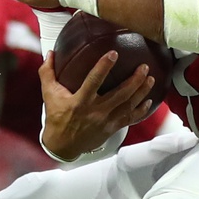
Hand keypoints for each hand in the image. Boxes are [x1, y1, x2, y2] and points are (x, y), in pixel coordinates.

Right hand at [38, 52, 154, 160]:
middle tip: (143, 66)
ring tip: (150, 78)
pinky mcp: (112, 128)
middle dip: (135, 80)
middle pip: (120, 94)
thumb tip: (50, 53)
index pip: (94, 81)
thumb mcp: (49, 94)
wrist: (63, 145)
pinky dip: (141, 110)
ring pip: (129, 105)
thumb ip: (48, 73)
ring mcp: (106, 121)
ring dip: (142, 91)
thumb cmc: (56, 118)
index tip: (113, 53)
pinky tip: (149, 101)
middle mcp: (95, 112)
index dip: (104, 67)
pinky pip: (131, 119)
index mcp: (80, 102)